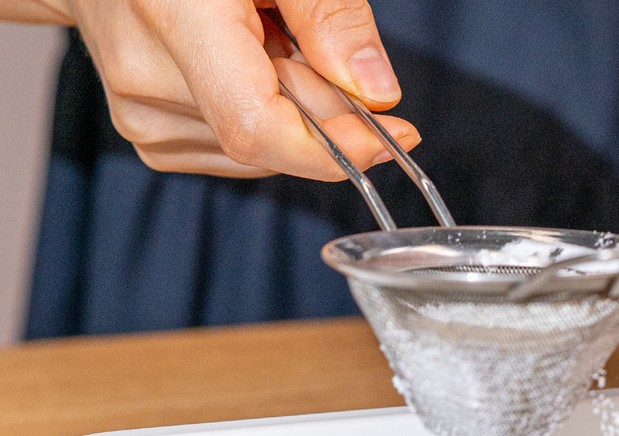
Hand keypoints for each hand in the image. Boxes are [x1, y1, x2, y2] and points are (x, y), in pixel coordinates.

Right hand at [48, 0, 417, 178]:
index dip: (337, 147)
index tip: (396, 137)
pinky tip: (245, 65)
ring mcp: (138, 111)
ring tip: (267, 41)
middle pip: (273, 140)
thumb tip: (376, 92)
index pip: (259, 129)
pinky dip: (262, 118)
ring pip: (261, 153)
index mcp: (173, 16)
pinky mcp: (146, 133)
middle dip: (324, 111)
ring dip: (292, 112)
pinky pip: (235, 151)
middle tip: (322, 50)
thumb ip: (329, 15)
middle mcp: (143, 74)